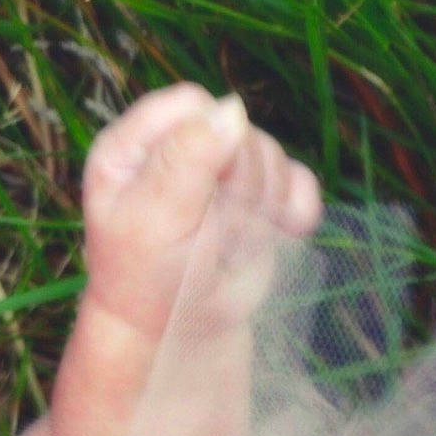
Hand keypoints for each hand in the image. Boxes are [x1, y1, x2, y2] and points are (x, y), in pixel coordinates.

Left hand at [82, 82, 320, 337]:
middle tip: (212, 230)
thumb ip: (187, 160)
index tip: (199, 192)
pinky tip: (276, 235)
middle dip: (236, 185)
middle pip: (239, 130)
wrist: (176, 331)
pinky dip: (295, 211)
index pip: (191, 105)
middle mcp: (176, 148)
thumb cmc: (147, 277)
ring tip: (227, 242)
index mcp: (134, 145)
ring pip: (272, 155)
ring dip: (258, 205)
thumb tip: (231, 110)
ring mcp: (222, 170)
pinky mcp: (261, 196)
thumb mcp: (155, 217)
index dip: (208, 142)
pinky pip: (300, 181)